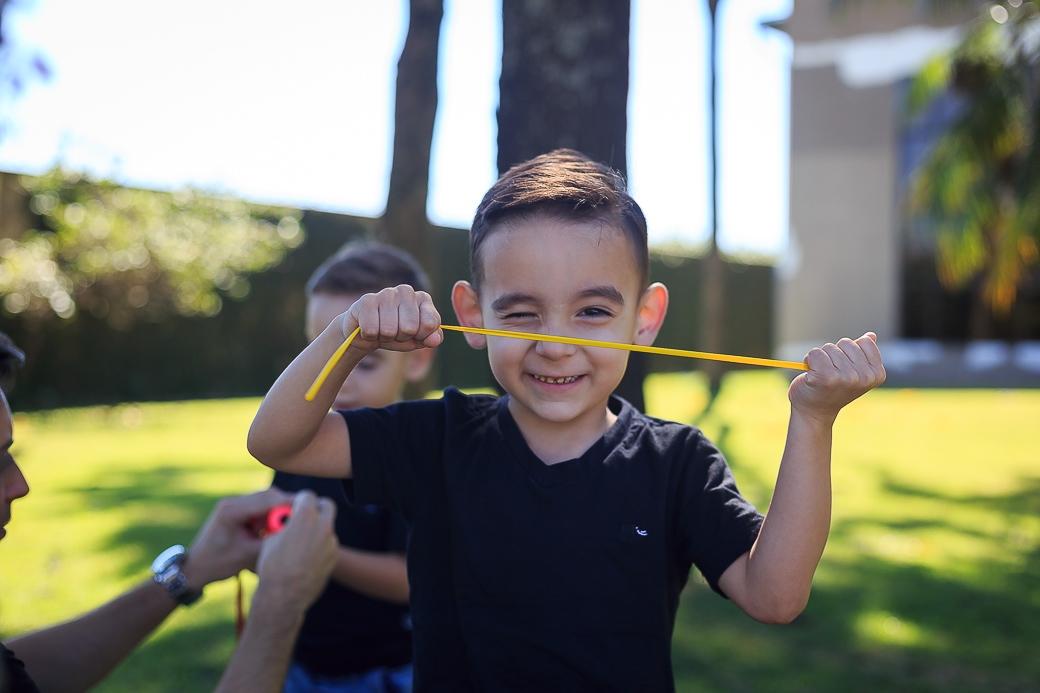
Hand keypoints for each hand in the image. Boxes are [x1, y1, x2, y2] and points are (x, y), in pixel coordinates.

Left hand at [183, 487, 294, 586]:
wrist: (194, 568)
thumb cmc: (218, 564)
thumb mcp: (249, 555)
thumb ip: (272, 541)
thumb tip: (296, 533)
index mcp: (232, 510)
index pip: (269, 500)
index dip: (290, 504)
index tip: (309, 510)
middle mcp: (233, 502)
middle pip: (269, 496)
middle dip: (286, 507)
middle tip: (301, 520)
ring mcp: (234, 505)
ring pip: (266, 501)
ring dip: (277, 513)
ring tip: (284, 529)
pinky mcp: (237, 511)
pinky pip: (259, 508)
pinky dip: (268, 517)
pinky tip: (272, 531)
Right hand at [255, 490, 336, 612]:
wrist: (284, 595)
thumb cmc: (273, 565)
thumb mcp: (271, 538)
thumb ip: (285, 524)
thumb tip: (288, 521)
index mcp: (305, 516)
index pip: (308, 495)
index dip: (299, 500)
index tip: (294, 507)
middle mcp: (323, 525)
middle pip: (326, 505)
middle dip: (317, 507)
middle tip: (306, 515)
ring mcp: (331, 541)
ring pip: (328, 526)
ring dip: (318, 529)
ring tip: (301, 543)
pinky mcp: (334, 556)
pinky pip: (328, 544)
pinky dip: (320, 546)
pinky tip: (307, 558)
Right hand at [340, 285, 442, 356]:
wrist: (367, 333)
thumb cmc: (397, 334)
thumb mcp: (418, 339)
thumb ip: (432, 338)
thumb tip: (435, 340)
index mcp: (423, 298)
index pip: (430, 324)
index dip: (421, 337)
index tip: (415, 335)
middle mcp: (406, 291)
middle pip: (410, 328)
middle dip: (401, 338)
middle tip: (395, 333)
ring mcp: (386, 293)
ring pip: (389, 331)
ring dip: (385, 338)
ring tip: (382, 330)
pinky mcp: (366, 300)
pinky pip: (371, 330)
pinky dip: (370, 337)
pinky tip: (370, 328)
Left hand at [788, 332, 885, 423]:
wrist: (814, 411)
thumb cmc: (832, 389)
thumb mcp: (853, 371)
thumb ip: (862, 354)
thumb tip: (871, 336)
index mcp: (876, 374)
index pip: (864, 342)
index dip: (849, 351)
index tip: (845, 367)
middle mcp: (864, 377)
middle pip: (846, 342)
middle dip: (834, 354)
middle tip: (831, 373)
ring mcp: (847, 377)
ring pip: (829, 347)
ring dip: (821, 358)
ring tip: (821, 376)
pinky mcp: (827, 377)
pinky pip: (815, 353)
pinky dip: (809, 360)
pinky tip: (811, 375)